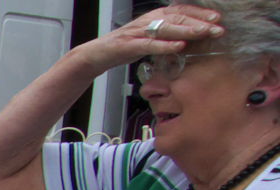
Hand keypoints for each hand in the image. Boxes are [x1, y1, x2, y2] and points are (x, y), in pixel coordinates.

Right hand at [80, 5, 223, 72]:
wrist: (98, 54)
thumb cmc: (127, 46)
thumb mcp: (152, 37)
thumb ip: (170, 35)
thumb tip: (195, 37)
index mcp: (156, 16)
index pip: (182, 10)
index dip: (200, 13)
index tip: (218, 18)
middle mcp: (149, 20)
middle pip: (178, 17)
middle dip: (199, 22)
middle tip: (218, 28)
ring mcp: (138, 32)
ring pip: (167, 28)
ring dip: (187, 30)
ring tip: (204, 33)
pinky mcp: (129, 45)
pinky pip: (150, 44)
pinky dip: (165, 45)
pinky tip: (179, 47)